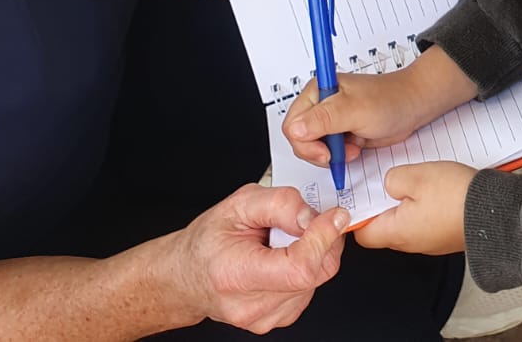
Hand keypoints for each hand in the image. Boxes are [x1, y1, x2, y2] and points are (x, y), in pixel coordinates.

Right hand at [171, 184, 347, 332]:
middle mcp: (252, 305)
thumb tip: (314, 215)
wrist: (187, 277)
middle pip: (317, 272)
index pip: (300, 267)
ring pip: (319, 278)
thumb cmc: (207, 242)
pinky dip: (307, 267)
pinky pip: (311, 287)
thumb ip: (280, 203)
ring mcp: (267, 317)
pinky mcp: (280, 318)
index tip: (334, 215)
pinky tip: (282, 259)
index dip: (324, 238)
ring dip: (313, 253)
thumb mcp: (237, 205)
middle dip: (321, 239)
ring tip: (281, 243)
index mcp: (236, 276)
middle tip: (300, 222)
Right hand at [284, 71, 419, 166]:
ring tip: (352, 148)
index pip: (292, 125)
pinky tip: (354, 149)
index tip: (325, 153)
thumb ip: (324, 119)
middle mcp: (320, 105)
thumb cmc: (390, 99)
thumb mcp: (355, 109)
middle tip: (339, 153)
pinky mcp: (340, 132)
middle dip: (318, 151)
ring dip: (331, 155)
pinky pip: (328, 152)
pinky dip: (339, 156)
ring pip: (313, 148)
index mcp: (317, 91)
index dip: (305, 144)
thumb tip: (295, 129)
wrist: (413, 106)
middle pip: (299, 139)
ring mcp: (329, 120)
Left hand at [353, 162, 477, 255]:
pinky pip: (429, 221)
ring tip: (420, 183)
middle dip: (386, 204)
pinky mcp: (447, 235)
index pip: (362, 233)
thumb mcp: (416, 176)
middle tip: (393, 182)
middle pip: (385, 227)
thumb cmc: (457, 198)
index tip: (361, 195)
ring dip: (409, 204)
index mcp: (397, 232)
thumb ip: (393, 179)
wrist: (497, 211)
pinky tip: (438, 190)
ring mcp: (432, 242)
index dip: (358, 213)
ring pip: (408, 223)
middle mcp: (412, 243)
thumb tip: (389, 183)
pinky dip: (428, 207)